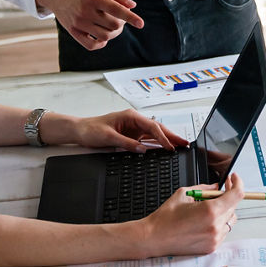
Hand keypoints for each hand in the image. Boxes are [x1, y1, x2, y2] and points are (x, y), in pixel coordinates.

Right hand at [36, 0, 143, 50]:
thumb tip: (132, 6)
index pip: (116, 9)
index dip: (130, 17)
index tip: (140, 23)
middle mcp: (85, 11)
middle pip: (113, 25)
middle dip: (122, 22)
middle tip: (119, 16)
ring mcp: (78, 23)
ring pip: (105, 36)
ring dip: (114, 33)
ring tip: (112, 24)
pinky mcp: (73, 32)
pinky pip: (91, 45)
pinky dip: (101, 42)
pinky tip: (103, 35)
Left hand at [71, 111, 187, 152]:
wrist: (80, 131)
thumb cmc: (91, 129)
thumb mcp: (109, 137)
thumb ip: (127, 143)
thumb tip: (142, 150)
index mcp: (131, 116)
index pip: (152, 127)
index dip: (163, 137)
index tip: (170, 146)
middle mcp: (134, 121)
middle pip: (157, 128)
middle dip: (171, 136)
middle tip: (185, 144)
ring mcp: (134, 128)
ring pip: (154, 134)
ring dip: (166, 140)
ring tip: (179, 146)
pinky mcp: (131, 135)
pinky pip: (147, 140)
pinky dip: (157, 144)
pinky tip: (164, 148)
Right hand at [139, 172, 243, 254]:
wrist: (155, 238)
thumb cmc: (166, 217)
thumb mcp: (184, 194)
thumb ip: (204, 188)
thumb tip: (216, 187)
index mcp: (210, 211)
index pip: (236, 195)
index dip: (237, 183)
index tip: (233, 178)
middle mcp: (215, 226)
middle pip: (234, 206)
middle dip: (227, 197)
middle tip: (217, 192)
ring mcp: (215, 238)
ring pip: (230, 220)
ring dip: (224, 211)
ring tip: (207, 209)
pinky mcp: (211, 247)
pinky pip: (223, 231)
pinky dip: (218, 224)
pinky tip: (204, 221)